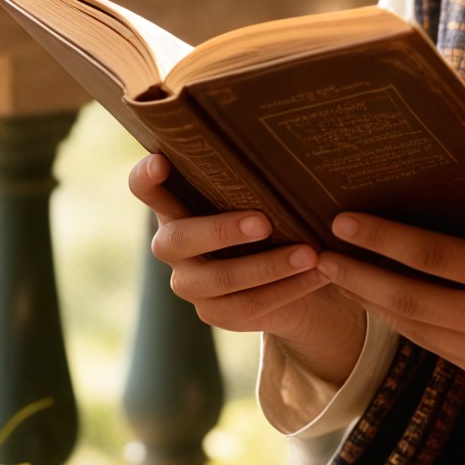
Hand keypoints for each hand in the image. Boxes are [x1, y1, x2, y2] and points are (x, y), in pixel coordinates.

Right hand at [128, 153, 366, 381]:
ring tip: (311, 253)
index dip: (145, 178)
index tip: (160, 162)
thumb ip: (256, 180)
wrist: (295, 275)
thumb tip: (284, 150)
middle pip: (179, 240)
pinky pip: (249, 305)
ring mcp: (190, 283)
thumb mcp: (264, 197)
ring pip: (221, 279)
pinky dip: (288, 289)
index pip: (146, 189)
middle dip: (222, 230)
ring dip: (269, 266)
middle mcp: (173, 246)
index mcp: (177, 206)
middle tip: (265, 222)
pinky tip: (318, 273)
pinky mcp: (215, 313)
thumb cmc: (276, 217)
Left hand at [313, 152, 464, 396]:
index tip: (343, 222)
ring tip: (338, 277)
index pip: (432, 257)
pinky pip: (438, 348)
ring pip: (416, 330)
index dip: (382, 239)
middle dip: (356, 276)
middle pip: (407, 299)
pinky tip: (386, 303)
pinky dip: (407, 325)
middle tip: (315, 254)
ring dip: (374, 303)